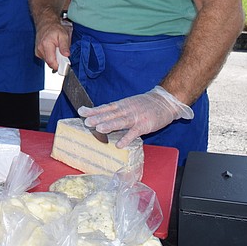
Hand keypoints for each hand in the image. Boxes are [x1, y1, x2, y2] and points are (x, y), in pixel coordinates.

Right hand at [34, 18, 71, 70]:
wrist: (45, 23)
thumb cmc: (54, 28)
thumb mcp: (63, 35)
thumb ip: (65, 46)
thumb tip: (66, 55)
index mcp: (46, 45)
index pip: (51, 62)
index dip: (59, 66)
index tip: (65, 65)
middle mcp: (40, 49)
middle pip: (50, 63)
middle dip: (58, 61)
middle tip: (62, 54)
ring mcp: (38, 51)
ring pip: (48, 62)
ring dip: (54, 58)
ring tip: (57, 50)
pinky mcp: (37, 53)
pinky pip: (46, 59)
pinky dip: (51, 56)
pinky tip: (52, 50)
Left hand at [78, 86, 193, 147]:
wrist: (165, 101)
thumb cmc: (144, 104)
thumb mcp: (128, 104)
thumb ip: (115, 110)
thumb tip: (100, 116)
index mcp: (122, 105)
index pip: (105, 107)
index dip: (94, 110)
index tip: (81, 111)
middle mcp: (126, 110)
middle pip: (110, 114)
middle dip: (98, 118)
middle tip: (87, 122)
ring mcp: (136, 117)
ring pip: (121, 121)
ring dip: (110, 125)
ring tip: (99, 129)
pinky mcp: (145, 125)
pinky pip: (134, 132)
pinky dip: (127, 138)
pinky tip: (119, 144)